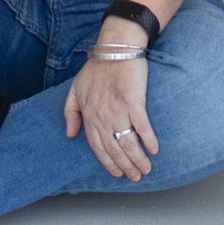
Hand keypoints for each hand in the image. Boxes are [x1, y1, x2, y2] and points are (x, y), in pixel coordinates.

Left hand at [65, 53, 157, 180]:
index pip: (98, 147)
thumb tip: (70, 135)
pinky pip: (142, 127)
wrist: (115, 48)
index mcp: (90, 116)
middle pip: (114, 149)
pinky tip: (154, 149)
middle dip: (125, 166)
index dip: (108, 163)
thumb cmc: (97, 68)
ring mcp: (118, 110)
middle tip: (135, 176)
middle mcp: (102, 117)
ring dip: (138, 159)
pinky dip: (148, 140)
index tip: (117, 173)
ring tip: (146, 169)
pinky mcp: (133, 102)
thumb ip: (70, 113)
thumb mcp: (76, 90)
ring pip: (128, 143)